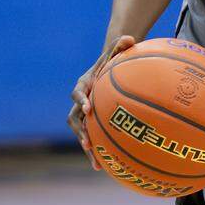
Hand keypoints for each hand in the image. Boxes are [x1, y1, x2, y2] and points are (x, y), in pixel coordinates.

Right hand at [67, 34, 135, 169]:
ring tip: (95, 162)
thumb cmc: (112, 62)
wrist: (105, 71)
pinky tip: (103, 167)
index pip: (78, 93)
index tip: (88, 108)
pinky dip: (95, 152)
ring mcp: (83, 114)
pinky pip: (90, 138)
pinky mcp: (90, 124)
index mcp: (84, 85)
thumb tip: (130, 37)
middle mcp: (79, 101)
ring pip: (80, 133)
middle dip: (80, 132)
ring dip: (86, 147)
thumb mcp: (116, 52)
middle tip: (88, 142)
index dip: (81, 100)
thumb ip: (121, 44)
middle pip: (74, 119)